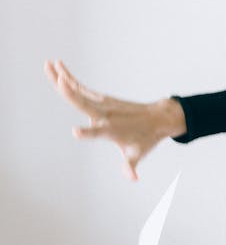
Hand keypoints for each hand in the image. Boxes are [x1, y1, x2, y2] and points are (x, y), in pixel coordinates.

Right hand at [43, 60, 186, 180]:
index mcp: (112, 130)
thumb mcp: (138, 154)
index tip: (76, 132)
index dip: (88, 133)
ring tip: (48, 65)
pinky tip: (59, 69)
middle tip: (59, 81)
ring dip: (64, 78)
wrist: (158, 118)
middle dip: (71, 94)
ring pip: (80, 90)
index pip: (98, 132)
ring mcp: (104, 104)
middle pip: (85, 104)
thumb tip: (133, 179)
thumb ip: (130, 166)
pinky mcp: (102, 98)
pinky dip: (70, 80)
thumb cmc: (146, 139)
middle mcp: (106, 114)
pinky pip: (83, 88)